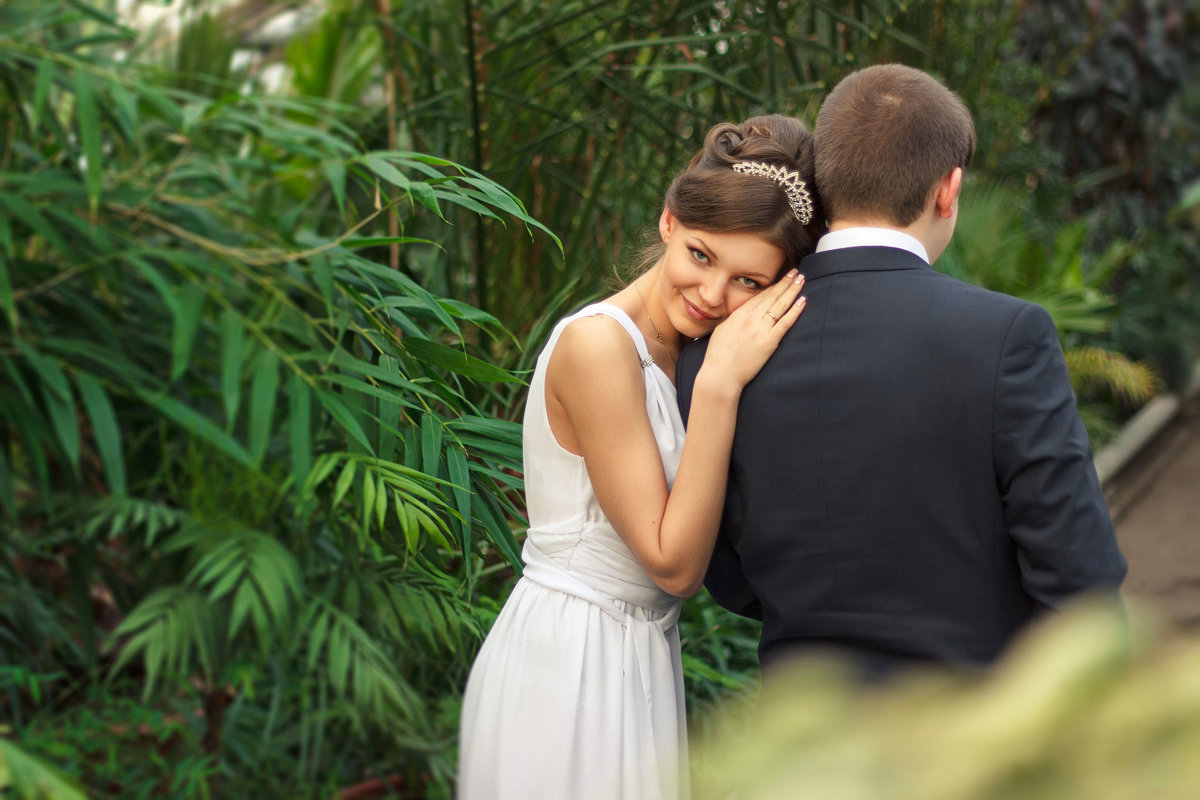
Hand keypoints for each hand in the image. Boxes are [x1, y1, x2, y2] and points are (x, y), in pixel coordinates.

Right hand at [701, 269, 805, 389]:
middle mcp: (750, 318)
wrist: (721, 375)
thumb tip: (741, 314)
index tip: (781, 277)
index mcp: (738, 315)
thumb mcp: (722, 330)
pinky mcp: (769, 341)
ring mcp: (761, 329)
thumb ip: (734, 319)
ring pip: (780, 305)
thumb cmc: (718, 356)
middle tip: (795, 272)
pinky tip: (802, 301)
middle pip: (771, 296)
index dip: (772, 285)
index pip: (759, 296)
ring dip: (792, 290)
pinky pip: (785, 322)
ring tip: (801, 280)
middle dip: (785, 282)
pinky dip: (795, 311)